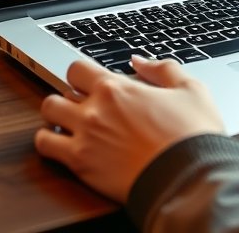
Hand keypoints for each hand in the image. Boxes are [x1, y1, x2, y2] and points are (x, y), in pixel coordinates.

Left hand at [35, 55, 224, 202]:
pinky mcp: (80, 162)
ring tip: (70, 126)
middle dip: (69, 97)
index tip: (91, 86)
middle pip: (59, 90)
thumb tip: (139, 60)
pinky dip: (49, 142)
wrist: (189, 177)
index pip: (77, 68)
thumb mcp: (191, 90)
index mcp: (117, 87)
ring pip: (47, 112)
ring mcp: (84, 134)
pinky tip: (63, 145)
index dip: (83, 76)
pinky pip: (45, 144)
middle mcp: (95, 107)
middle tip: (83, 109)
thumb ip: (163, 69)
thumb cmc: (193, 135)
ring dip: (56, 117)